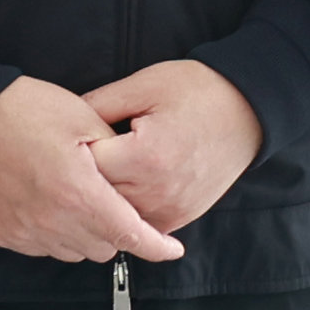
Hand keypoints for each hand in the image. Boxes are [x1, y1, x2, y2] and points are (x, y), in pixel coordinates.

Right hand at [0, 76, 188, 265]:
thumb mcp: (83, 117)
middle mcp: (51, 222)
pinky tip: (49, 205)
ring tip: (78, 200)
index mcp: (78, 194)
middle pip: (103, 248)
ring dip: (85, 235)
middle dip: (117, 231)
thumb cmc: (24, 108)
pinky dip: (53, 234)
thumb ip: (116, 155)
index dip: (156, 246)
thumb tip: (133, 181)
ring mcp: (22, 232)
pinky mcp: (0, 233)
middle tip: (114, 203)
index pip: (129, 235)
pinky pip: (40, 247)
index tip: (173, 249)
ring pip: (72, 251)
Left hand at [85, 60, 263, 234]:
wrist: (248, 110)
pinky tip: (118, 188)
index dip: (72, 152)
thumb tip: (61, 120)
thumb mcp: (143, 85)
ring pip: (114, 217)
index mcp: (145, 157)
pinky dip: (124, 209)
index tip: (68, 140)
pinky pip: (139, 224)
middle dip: (82, 178)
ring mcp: (171, 210)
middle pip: (96, 197)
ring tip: (95, 173)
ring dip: (101, 198)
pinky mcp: (180, 218)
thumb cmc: (197, 91)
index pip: (85, 168)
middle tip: (73, 158)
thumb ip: (98, 105)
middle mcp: (157, 192)